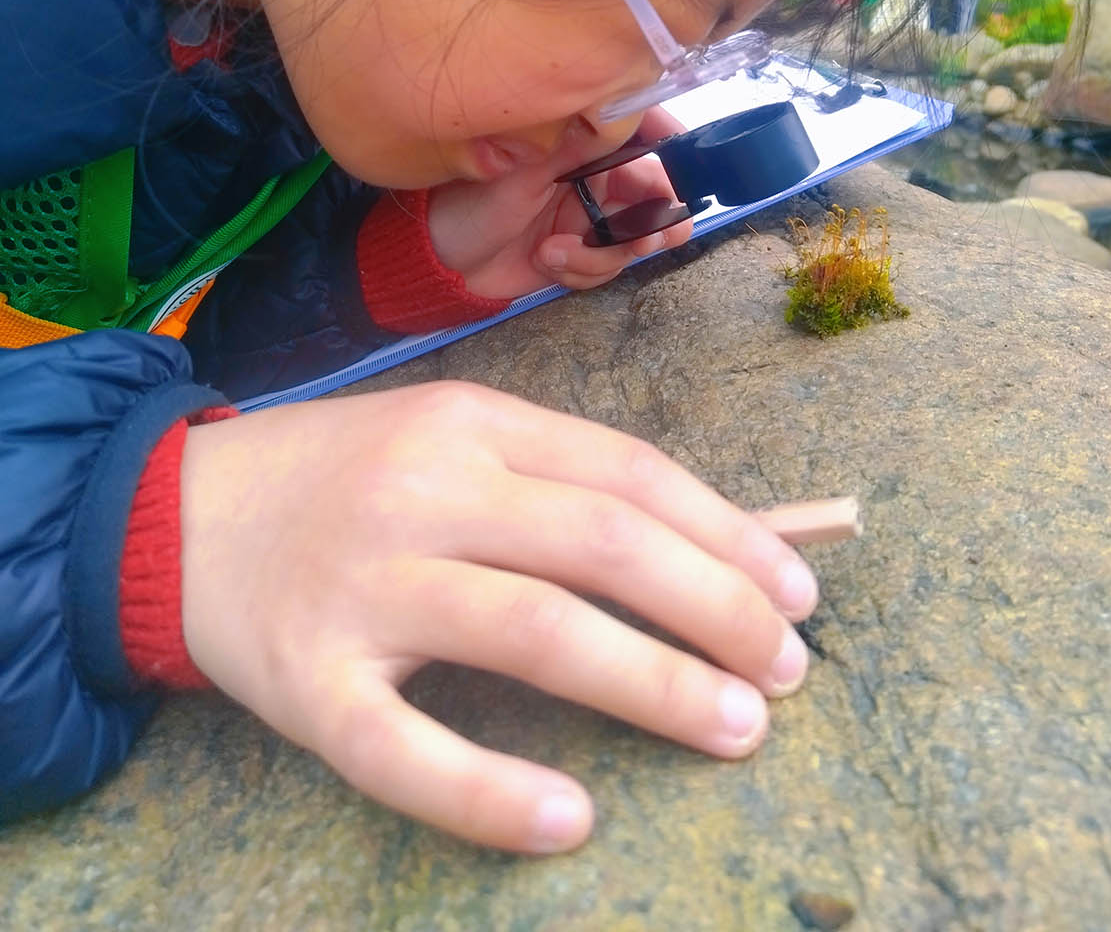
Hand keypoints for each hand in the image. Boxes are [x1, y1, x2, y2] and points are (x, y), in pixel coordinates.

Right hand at [180, 382, 818, 852]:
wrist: (178, 514)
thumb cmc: (346, 479)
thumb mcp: (451, 441)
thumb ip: (558, 480)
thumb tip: (710, 546)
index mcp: (470, 426)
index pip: (628, 473)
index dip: (726, 535)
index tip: (797, 594)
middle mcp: (424, 493)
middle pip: (601, 545)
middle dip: (718, 608)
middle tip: (789, 673)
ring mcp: (364, 589)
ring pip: (533, 633)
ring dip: (654, 685)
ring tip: (736, 728)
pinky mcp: (307, 683)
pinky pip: (405, 751)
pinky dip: (491, 793)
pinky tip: (568, 819)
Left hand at [426, 107, 694, 298]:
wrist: (440, 261)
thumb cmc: (471, 202)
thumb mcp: (525, 169)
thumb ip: (579, 146)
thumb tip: (623, 115)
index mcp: (581, 145)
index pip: (644, 137)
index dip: (674, 153)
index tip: (688, 173)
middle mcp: (593, 180)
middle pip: (653, 197)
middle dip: (649, 223)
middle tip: (642, 240)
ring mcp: (588, 219)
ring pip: (633, 241)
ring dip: (599, 255)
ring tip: (555, 254)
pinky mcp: (580, 255)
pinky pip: (608, 268)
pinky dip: (582, 271)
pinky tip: (547, 264)